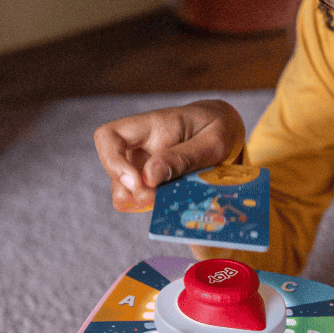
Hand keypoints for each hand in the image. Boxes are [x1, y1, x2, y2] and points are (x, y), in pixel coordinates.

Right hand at [93, 100, 244, 212]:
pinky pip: (138, 199)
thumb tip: (148, 177)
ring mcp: (141, 164)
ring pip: (122, 190)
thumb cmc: (218, 128)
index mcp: (151, 126)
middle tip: (157, 199)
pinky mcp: (149, 181)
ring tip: (169, 200)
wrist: (225, 129)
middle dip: (129, 192)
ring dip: (139, 202)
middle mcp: (139, 146)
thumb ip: (182, 157)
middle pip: (111, 170)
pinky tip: (171, 202)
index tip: (137, 181)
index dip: (112, 161)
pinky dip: (151, 207)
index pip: (108, 136)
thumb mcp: (212, 141)